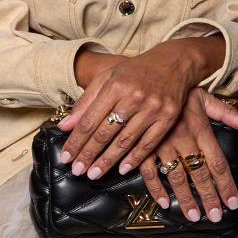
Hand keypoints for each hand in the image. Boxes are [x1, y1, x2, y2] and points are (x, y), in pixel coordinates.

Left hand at [58, 39, 221, 177]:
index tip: (66, 157)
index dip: (76, 141)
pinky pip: (149, 143)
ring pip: (125, 141)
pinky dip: (135, 158)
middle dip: (88, 154)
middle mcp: (133, 98)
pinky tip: (122, 169)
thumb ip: (85, 103)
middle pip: (105, 133)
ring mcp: (152, 108)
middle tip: (77, 170)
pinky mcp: (168, 117)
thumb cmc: (134, 72)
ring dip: (108, 161)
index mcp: (114, 87)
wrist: (173, 63)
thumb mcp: (106, 78)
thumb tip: (65, 126)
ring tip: (94, 174)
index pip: (89, 120)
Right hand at [136, 92, 237, 222]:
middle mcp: (183, 140)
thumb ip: (229, 114)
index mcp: (200, 130)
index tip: (232, 202)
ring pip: (177, 176)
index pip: (218, 163)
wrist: (147, 81)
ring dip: (185, 198)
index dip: (226, 185)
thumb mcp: (206, 98)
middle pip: (200, 174)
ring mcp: (162, 145)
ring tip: (193, 216)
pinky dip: (156, 188)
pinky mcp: (144, 147)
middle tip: (215, 216)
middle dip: (209, 198)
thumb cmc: (178, 93)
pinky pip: (149, 171)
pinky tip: (164, 202)